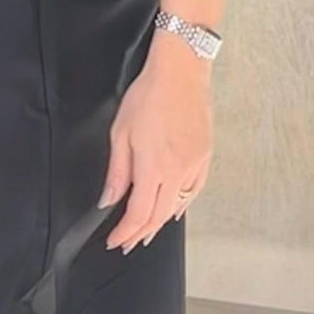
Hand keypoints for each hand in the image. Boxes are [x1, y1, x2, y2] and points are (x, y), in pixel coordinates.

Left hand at [101, 32, 211, 250]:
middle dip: (140, 234)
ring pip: (178, 206)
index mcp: (154, 166)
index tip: (114, 240)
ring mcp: (195, 165)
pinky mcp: (205, 157)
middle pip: (159, 216)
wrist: (181, 70)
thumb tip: (109, 200)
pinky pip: (193, 191)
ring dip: (160, 222)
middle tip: (126, 242)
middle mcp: (179, 171)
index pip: (139, 214)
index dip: (125, 232)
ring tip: (145, 231)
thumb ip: (117, 172)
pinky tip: (173, 210)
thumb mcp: (121, 132)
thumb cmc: (149, 95)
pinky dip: (181, 205)